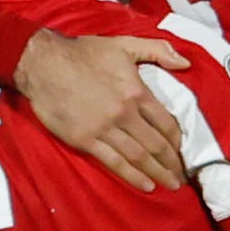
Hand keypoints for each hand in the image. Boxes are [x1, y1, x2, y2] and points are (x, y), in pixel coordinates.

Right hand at [14, 30, 191, 191]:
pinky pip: (114, 162)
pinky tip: (146, 186)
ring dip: (158, 173)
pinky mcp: (85, 140)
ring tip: (171, 185)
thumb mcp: (123, 44)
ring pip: (139, 157)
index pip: (167, 123)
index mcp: (137, 92)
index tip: (184, 151)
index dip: (179, 141)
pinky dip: (132, 176)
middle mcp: (125, 113)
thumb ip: (157, 50)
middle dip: (172, 163)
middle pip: (156, 144)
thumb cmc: (82, 52)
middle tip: (183, 176)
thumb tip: (186, 62)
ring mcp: (105, 129)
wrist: (42, 63)